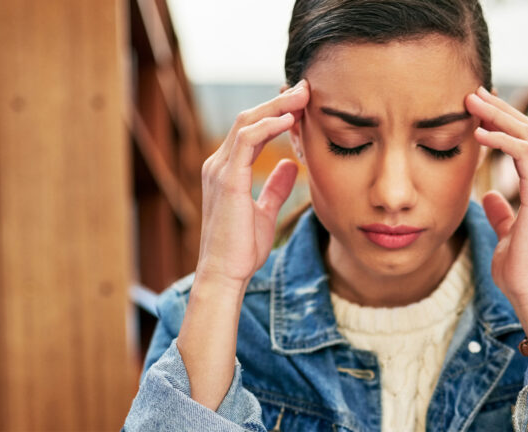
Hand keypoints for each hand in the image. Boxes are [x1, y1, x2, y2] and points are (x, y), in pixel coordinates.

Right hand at [196, 79, 309, 293]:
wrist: (225, 274)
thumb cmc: (241, 247)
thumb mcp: (265, 211)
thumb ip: (276, 187)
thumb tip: (291, 165)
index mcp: (227, 170)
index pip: (251, 129)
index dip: (276, 113)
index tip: (304, 104)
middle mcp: (219, 164)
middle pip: (248, 118)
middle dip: (279, 101)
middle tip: (307, 88)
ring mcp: (220, 170)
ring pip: (247, 122)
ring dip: (277, 106)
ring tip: (304, 96)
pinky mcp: (228, 180)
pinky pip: (247, 141)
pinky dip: (268, 125)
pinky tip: (290, 120)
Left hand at [465, 86, 527, 340]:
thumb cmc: (518, 266)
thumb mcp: (504, 232)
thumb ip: (501, 212)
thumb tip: (490, 197)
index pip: (522, 140)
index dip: (501, 120)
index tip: (477, 105)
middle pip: (525, 129)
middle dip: (499, 107)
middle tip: (473, 91)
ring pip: (526, 135)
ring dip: (498, 115)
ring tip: (472, 102)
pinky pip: (522, 155)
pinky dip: (500, 140)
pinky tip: (478, 133)